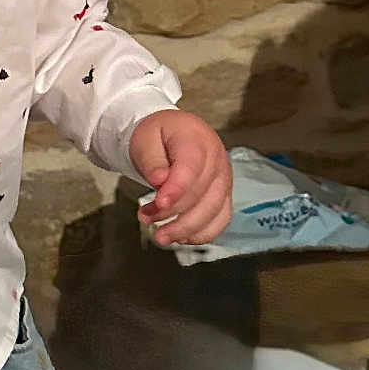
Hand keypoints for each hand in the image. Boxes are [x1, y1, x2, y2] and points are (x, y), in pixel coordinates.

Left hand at [128, 108, 232, 248]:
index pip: (191, 168)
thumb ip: (151, 159)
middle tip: (146, 218)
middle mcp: (216, 159)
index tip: (159, 203)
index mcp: (197, 140)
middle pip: (201, 194)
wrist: (173, 133)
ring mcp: (223, 178)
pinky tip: (180, 236)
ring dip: (185, 228)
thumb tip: (159, 180)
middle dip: (172, 213)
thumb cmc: (158, 135)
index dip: (176, 189)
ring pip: (213, 211)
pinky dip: (202, 234)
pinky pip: (220, 220)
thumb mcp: (145, 139)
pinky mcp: (223, 195)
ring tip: (160, 234)